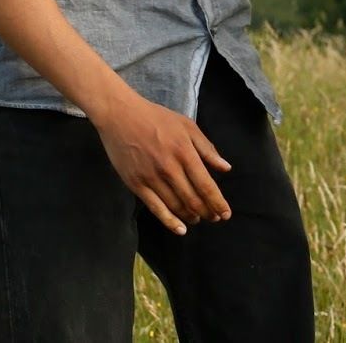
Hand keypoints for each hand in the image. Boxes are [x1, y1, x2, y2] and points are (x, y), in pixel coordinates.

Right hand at [93, 95, 232, 234]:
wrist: (120, 116)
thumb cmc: (156, 118)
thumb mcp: (187, 126)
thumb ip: (207, 148)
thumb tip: (226, 168)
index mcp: (184, 152)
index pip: (206, 185)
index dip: (218, 202)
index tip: (226, 214)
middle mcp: (169, 168)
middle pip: (193, 199)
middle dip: (207, 212)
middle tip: (215, 218)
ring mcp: (151, 178)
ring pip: (176, 206)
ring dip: (191, 217)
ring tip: (199, 219)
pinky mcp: (136, 185)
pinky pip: (156, 208)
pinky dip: (170, 221)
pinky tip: (180, 229)